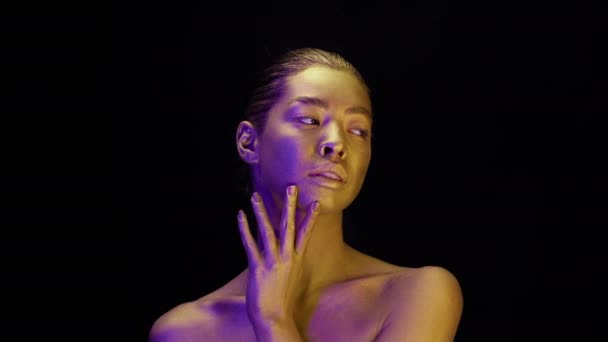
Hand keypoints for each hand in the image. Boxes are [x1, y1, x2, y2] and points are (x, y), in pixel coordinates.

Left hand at [237, 185, 319, 324]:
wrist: (275, 316)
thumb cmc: (282, 298)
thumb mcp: (290, 276)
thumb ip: (288, 259)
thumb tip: (284, 246)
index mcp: (296, 259)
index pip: (305, 234)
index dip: (310, 218)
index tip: (315, 203)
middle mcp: (286, 257)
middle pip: (288, 226)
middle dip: (289, 206)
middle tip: (290, 188)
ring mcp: (272, 261)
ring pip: (267, 231)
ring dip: (261, 212)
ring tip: (256, 196)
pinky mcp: (257, 267)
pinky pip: (250, 244)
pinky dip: (244, 229)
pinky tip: (240, 216)